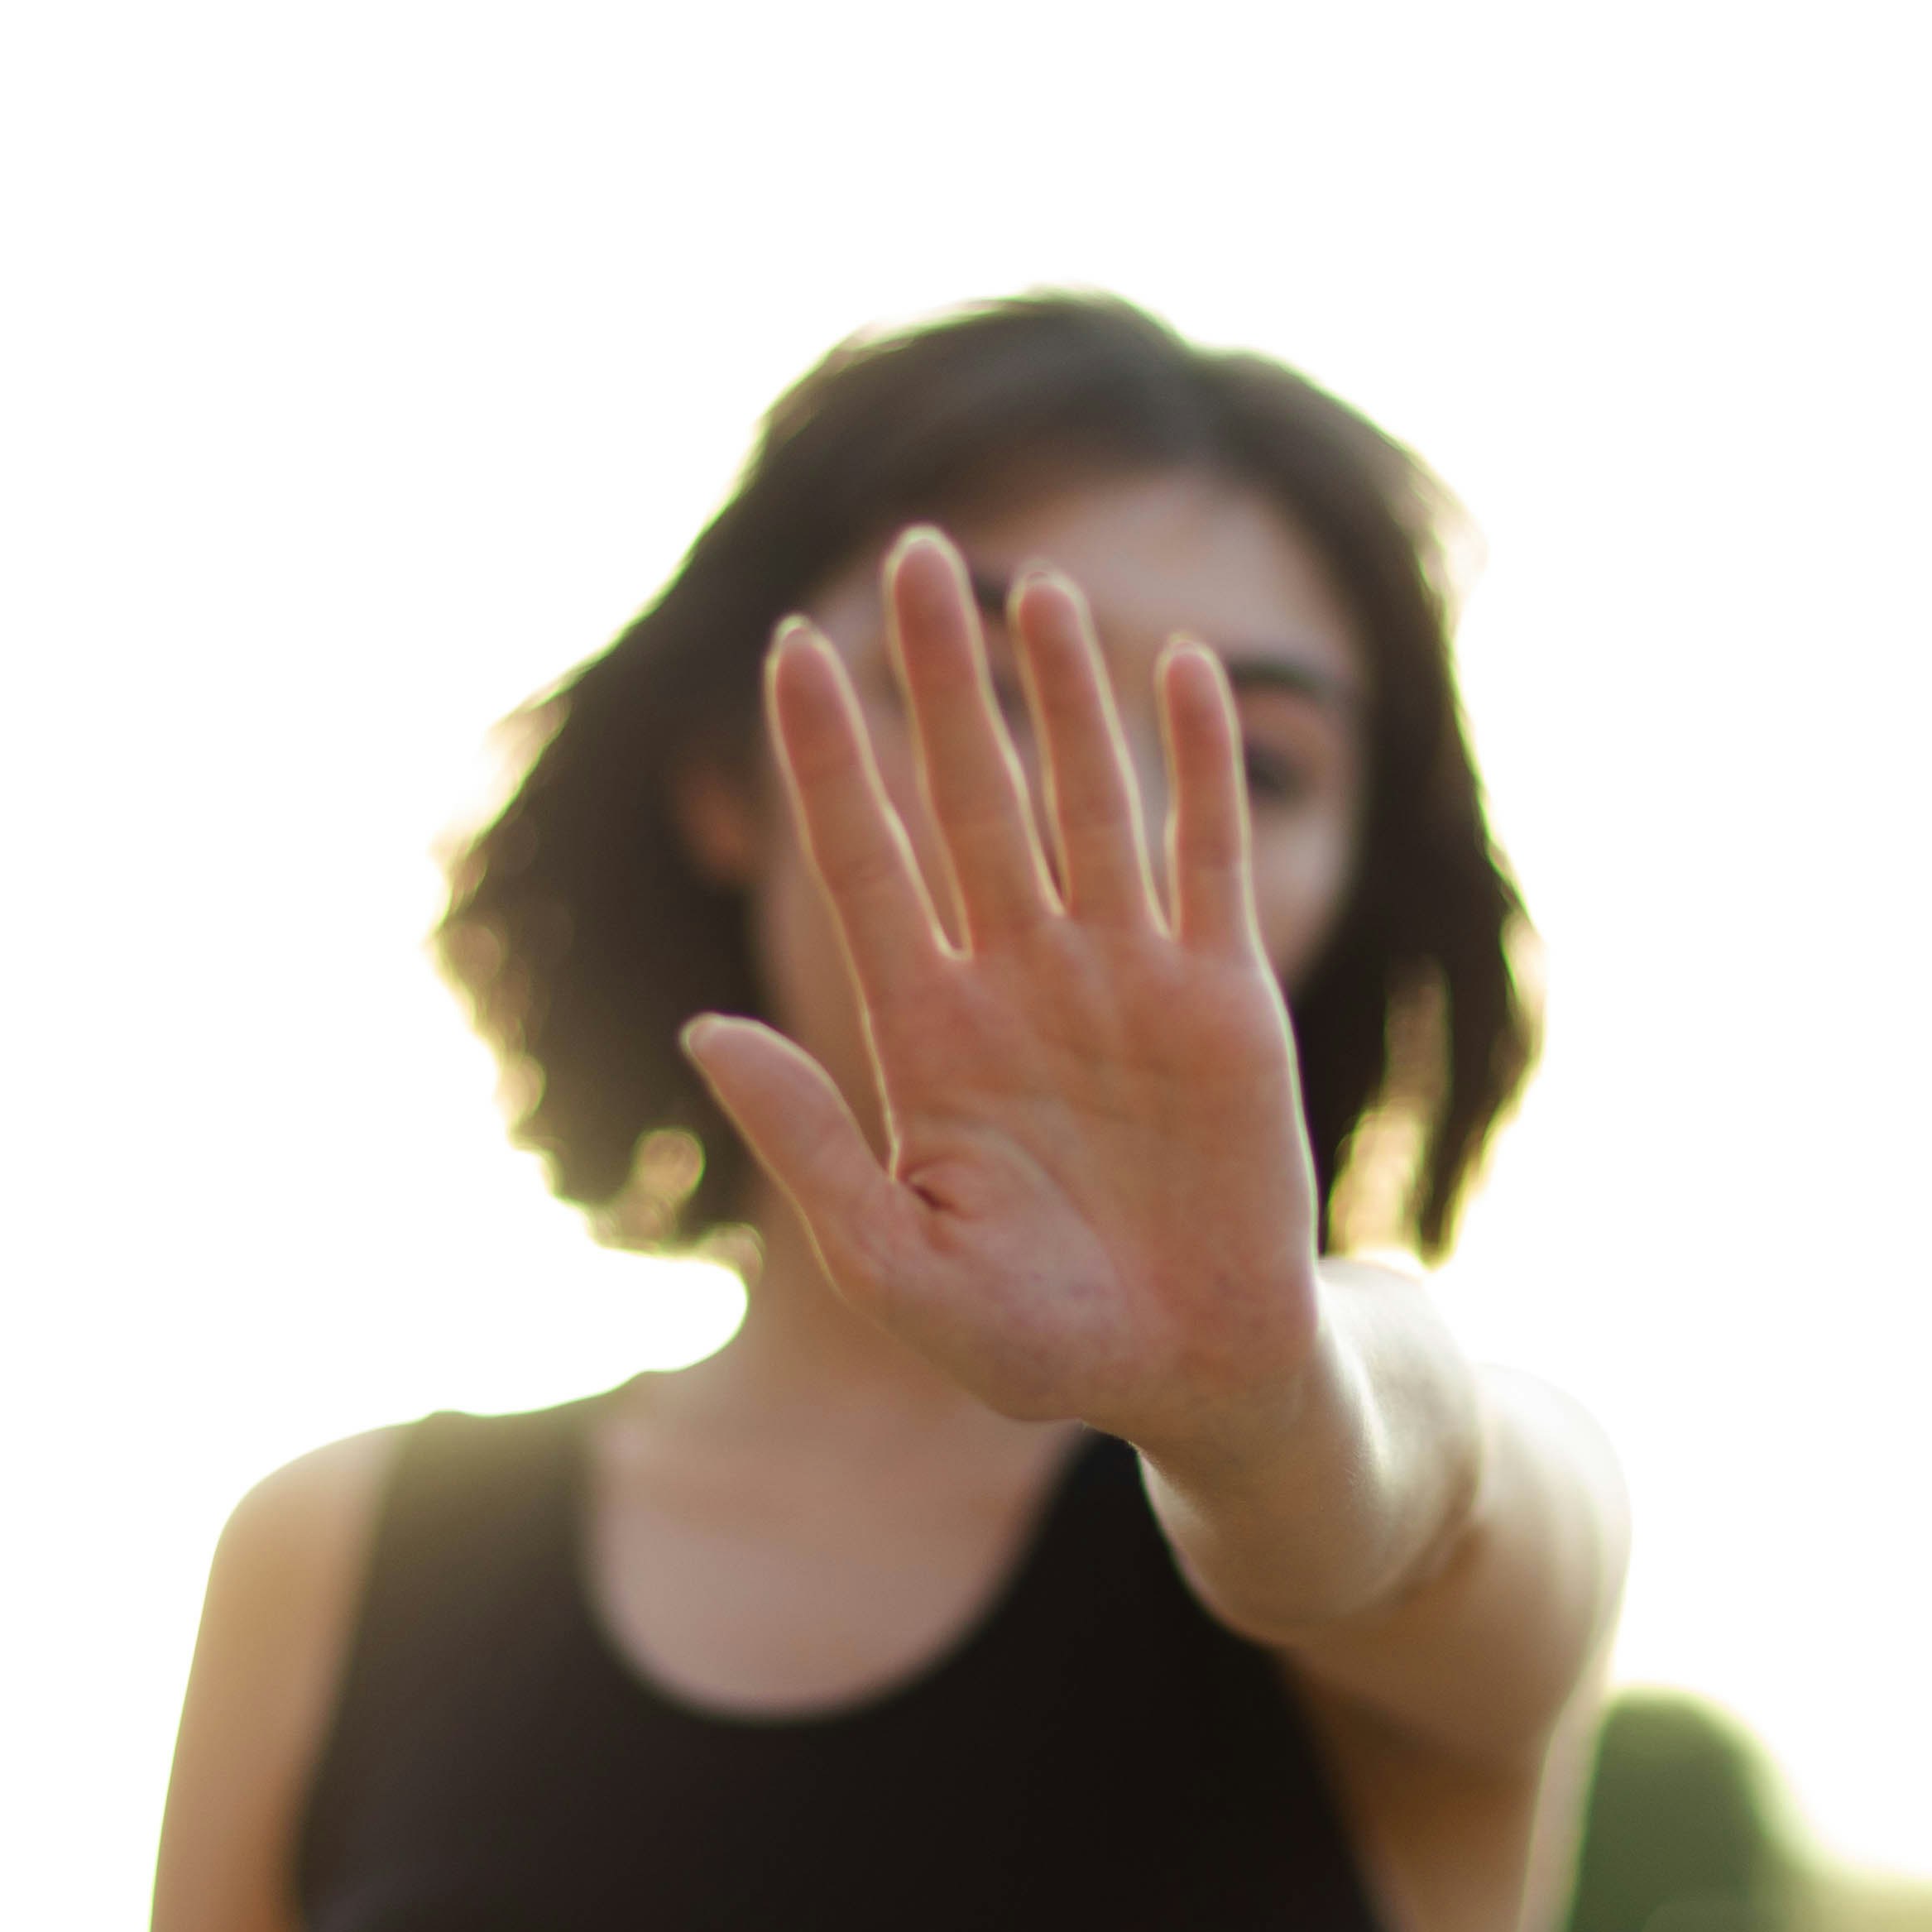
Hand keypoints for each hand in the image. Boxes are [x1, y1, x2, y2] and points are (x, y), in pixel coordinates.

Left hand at [680, 527, 1329, 1452]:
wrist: (1189, 1379)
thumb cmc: (1034, 1343)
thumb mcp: (895, 1270)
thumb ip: (807, 1151)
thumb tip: (707, 1026)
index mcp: (925, 1035)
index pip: (865, 862)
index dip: (831, 758)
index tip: (792, 650)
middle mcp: (1018, 980)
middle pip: (967, 796)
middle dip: (938, 679)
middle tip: (913, 552)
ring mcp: (1123, 978)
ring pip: (1084, 801)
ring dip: (1061, 695)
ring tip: (1033, 586)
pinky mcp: (1224, 997)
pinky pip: (1205, 857)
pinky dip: (1199, 766)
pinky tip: (1180, 671)